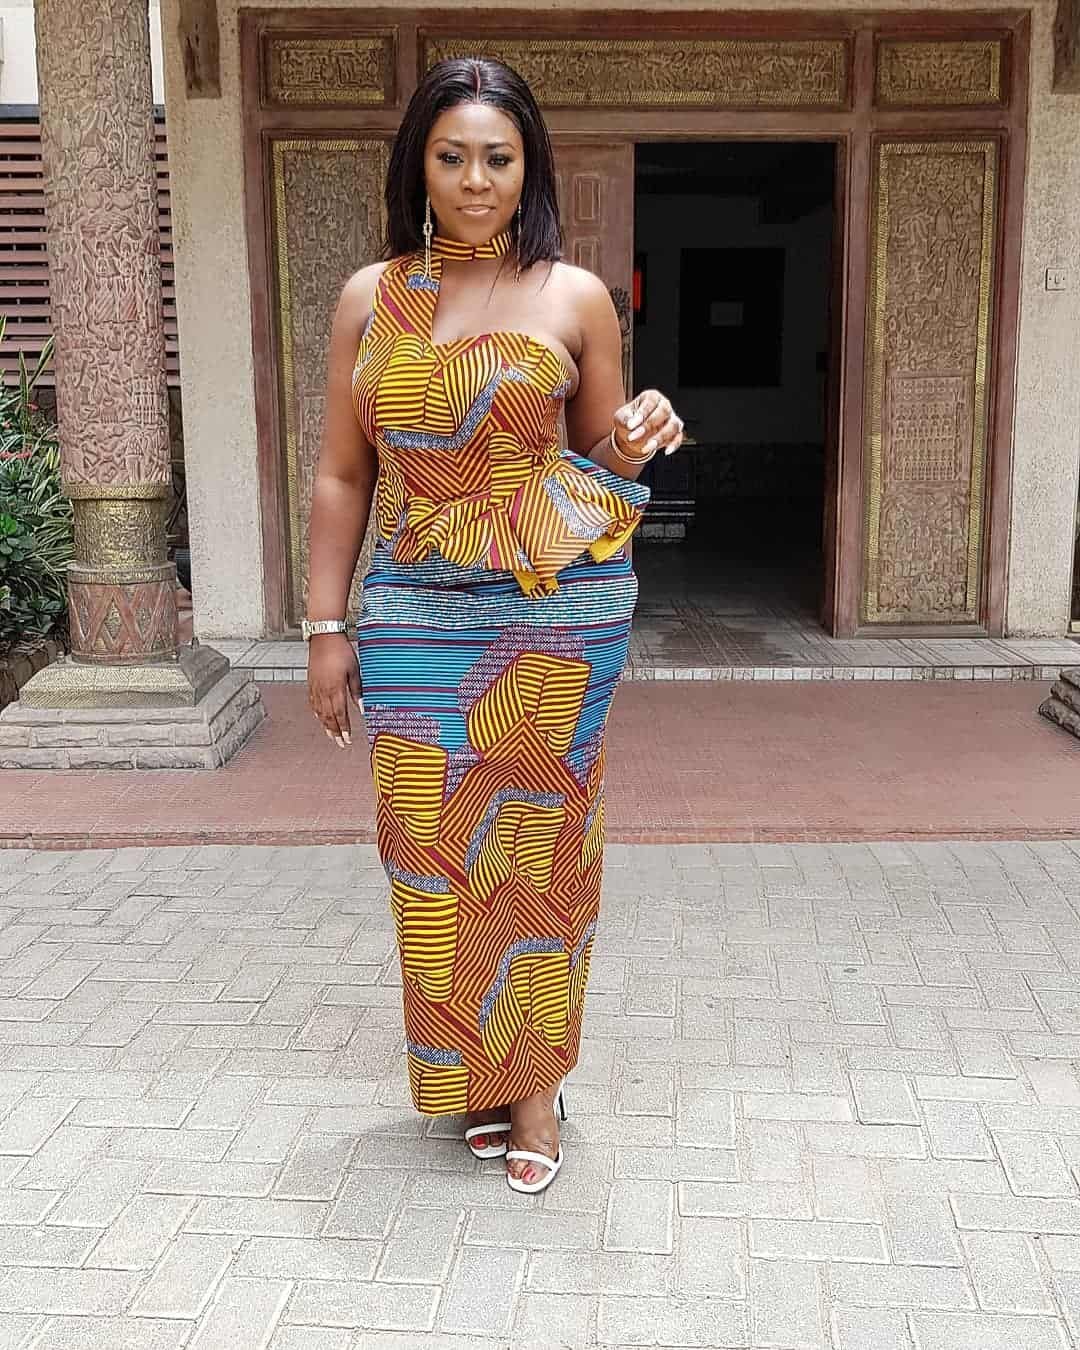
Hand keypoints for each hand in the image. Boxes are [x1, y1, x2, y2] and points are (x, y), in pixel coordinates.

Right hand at [307, 633, 362, 748]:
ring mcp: (315, 687)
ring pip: (319, 712)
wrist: (324, 637)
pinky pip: (313, 703)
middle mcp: (323, 691)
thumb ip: (357, 691)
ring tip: (331, 736)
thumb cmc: (341, 651)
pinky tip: (320, 718)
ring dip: (326, 726)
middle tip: (341, 743)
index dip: (344, 729)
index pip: (340, 715)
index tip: (348, 739)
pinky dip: (317, 713)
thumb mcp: (354, 670)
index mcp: (335, 689)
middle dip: (335, 732)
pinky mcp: (311, 683)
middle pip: (329, 717)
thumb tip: (362, 708)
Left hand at [612, 389, 683, 459]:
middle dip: (649, 426)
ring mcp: (671, 418)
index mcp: (651, 396)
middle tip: (634, 437)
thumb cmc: (628, 422)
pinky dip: (674, 445)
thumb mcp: (621, 417)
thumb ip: (625, 419)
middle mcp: (664, 405)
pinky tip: (666, 451)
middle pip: (664, 411)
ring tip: (645, 448)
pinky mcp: (675, 432)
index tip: (630, 426)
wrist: (632, 436)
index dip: (641, 414)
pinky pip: (678, 437)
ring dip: (660, 438)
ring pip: (673, 425)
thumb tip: (630, 423)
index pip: (650, 402)